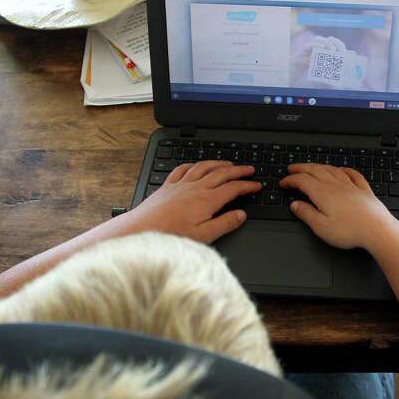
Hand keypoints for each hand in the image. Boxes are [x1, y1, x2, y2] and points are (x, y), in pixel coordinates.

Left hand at [122, 161, 260, 242]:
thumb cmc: (171, 235)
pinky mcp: (168, 185)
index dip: (247, 186)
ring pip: (204, 167)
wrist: (142, 229)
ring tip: (228, 163)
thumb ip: (224, 224)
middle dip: (238, 170)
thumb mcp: (204, 236)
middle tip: (249, 169)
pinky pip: (183, 168)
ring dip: (218, 163)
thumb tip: (241, 215)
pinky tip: (197, 165)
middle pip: (222, 173)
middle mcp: (195, 188)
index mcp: (207, 200)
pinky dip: (194, 164)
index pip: (233, 189)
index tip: (256, 186)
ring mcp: (181, 184)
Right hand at [279, 163, 398, 250]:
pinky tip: (342, 170)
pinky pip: (352, 174)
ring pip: (332, 170)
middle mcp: (336, 185)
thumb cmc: (350, 231)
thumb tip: (295, 205)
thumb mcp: (321, 227)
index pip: (302, 181)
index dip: (290, 180)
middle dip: (301, 168)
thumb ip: (306, 214)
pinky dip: (344, 170)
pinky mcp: (364, 190)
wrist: (377, 230)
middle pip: (315, 170)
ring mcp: (351, 186)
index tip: (283, 182)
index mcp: (323, 193)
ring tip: (312, 167)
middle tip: (292, 168)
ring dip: (319, 166)